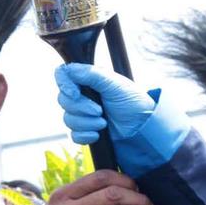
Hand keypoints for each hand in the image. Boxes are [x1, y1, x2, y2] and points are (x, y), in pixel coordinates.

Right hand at [55, 64, 191, 177]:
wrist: (143, 126)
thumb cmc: (133, 101)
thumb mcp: (114, 83)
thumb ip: (91, 74)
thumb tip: (70, 69)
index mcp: (88, 80)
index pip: (63, 76)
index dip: (64, 85)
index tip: (74, 93)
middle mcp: (83, 95)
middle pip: (63, 100)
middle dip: (81, 108)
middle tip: (99, 110)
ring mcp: (83, 113)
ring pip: (68, 119)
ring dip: (86, 123)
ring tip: (103, 122)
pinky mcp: (86, 130)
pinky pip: (74, 134)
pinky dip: (85, 135)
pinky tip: (98, 134)